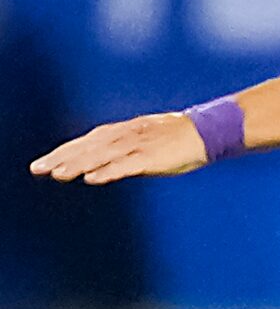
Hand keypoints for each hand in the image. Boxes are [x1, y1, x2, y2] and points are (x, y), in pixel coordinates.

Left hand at [32, 113, 207, 183]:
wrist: (213, 129)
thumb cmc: (183, 137)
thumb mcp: (150, 139)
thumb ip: (128, 149)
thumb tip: (109, 163)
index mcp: (127, 130)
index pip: (89, 140)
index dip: (66, 151)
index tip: (45, 163)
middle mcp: (129, 135)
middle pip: (89, 146)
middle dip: (62, 157)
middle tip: (37, 169)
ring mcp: (141, 145)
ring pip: (103, 155)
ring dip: (79, 164)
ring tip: (58, 174)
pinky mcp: (154, 157)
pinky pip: (127, 164)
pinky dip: (109, 170)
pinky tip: (92, 178)